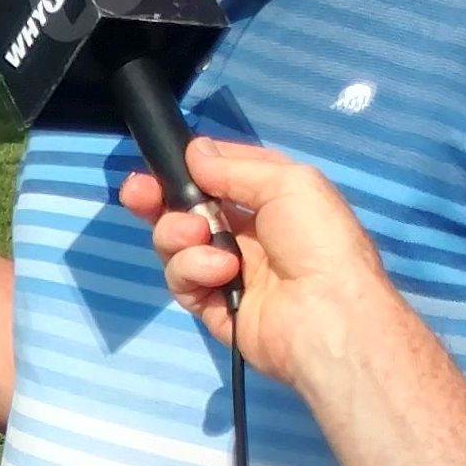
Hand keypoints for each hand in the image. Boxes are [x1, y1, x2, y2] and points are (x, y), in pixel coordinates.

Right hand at [124, 135, 387, 402]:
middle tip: (138, 193)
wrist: (327, 314)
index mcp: (270, 201)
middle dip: (158, 198)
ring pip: (176, 244)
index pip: (218, 177)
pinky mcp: (212, 306)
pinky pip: (182, 280)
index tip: (167, 160)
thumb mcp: (288, 183)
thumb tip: (194, 151)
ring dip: (178, 233)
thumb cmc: (317, 239)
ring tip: (198, 236)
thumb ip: (235, 167)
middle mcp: (246, 234)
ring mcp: (226, 271)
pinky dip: (193, 270)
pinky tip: (220, 271)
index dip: (191, 168)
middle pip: (186, 210)